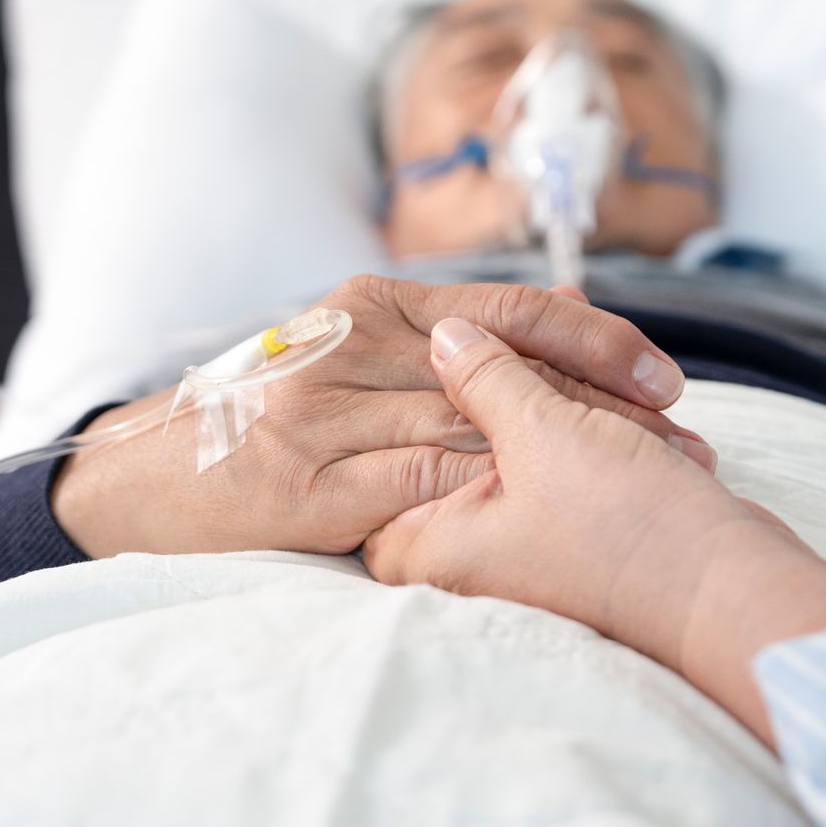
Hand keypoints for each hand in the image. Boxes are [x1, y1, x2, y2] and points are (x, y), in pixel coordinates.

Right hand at [52, 275, 711, 560]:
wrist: (141, 481)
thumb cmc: (262, 420)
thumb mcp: (347, 355)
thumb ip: (438, 340)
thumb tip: (560, 314)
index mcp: (368, 306)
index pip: (507, 313)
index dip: (596, 341)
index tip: (664, 377)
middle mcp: (352, 347)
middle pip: (510, 373)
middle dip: (606, 405)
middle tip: (684, 437)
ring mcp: (330, 416)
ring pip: (481, 430)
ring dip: (573, 461)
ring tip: (650, 484)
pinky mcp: (315, 486)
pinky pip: (428, 489)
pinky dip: (499, 502)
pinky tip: (558, 520)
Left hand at [363, 317, 825, 744]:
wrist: (726, 587)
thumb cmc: (621, 522)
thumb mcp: (542, 431)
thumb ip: (482, 378)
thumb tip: (445, 337)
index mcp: (428, 543)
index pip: (380, 463)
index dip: (413, 387)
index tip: (429, 332)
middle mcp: (461, 552)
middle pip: (444, 440)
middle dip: (481, 371)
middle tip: (494, 313)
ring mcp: (517, 546)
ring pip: (508, 442)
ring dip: (542, 382)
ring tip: (563, 306)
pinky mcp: (570, 532)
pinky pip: (554, 455)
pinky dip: (573, 407)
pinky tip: (594, 354)